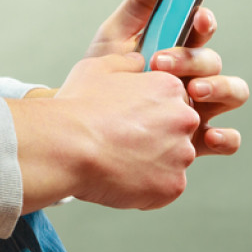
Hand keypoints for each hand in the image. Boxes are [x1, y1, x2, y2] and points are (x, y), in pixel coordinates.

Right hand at [9, 51, 201, 212]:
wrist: (67, 146)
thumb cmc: (78, 109)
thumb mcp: (98, 68)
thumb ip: (125, 63)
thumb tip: (137, 63)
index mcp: (170, 89)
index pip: (173, 103)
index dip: (150, 115)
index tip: (130, 123)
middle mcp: (184, 120)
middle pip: (177, 133)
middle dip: (155, 140)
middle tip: (123, 144)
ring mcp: (182, 155)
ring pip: (172, 162)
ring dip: (151, 165)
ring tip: (118, 162)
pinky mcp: (173, 185)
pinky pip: (165, 189)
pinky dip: (146, 189)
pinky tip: (121, 179)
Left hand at [86, 0, 246, 154]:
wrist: (84, 131)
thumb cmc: (101, 81)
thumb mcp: (113, 40)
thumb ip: (139, 6)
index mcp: (178, 50)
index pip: (201, 31)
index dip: (205, 21)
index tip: (197, 17)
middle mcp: (195, 76)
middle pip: (214, 61)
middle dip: (195, 59)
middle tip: (163, 64)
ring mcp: (200, 108)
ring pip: (234, 92)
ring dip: (220, 88)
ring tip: (193, 92)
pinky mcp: (199, 141)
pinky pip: (229, 139)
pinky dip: (226, 137)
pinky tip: (208, 136)